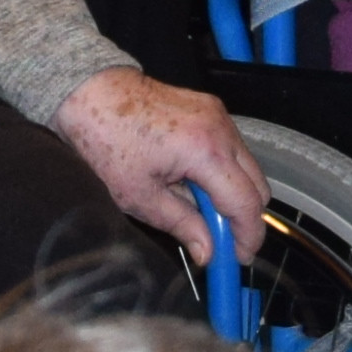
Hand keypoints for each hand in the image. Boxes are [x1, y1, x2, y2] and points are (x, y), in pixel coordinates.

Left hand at [55, 70, 268, 257]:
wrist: (92, 94)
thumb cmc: (107, 141)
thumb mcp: (139, 197)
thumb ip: (182, 225)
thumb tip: (207, 252)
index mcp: (205, 152)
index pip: (246, 203)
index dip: (248, 236)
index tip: (239, 257)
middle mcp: (221, 129)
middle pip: (259, 186)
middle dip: (244, 217)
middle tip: (220, 239)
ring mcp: (219, 116)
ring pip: (249, 168)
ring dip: (232, 194)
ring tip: (198, 208)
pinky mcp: (212, 110)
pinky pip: (233, 149)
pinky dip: (223, 172)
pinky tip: (192, 182)